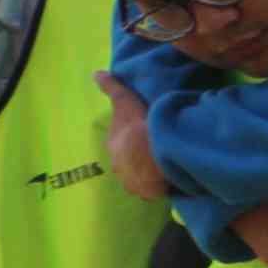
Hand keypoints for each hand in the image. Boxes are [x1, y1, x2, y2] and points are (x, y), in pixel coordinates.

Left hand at [95, 76, 166, 202]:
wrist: (153, 156)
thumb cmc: (137, 127)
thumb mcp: (125, 101)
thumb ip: (112, 88)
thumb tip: (96, 74)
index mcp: (113, 145)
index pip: (119, 140)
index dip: (129, 135)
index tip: (141, 131)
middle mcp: (118, 166)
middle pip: (128, 160)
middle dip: (137, 156)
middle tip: (153, 148)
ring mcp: (132, 182)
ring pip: (140, 176)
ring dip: (149, 172)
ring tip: (164, 164)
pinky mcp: (148, 194)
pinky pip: (155, 188)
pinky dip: (161, 184)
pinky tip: (171, 178)